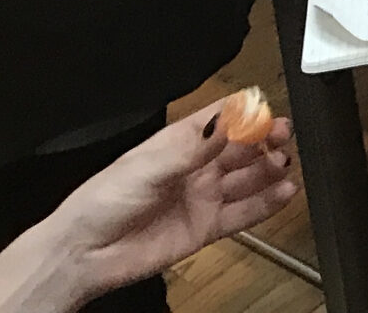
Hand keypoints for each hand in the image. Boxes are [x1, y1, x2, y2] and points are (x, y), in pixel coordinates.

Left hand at [0, 103, 295, 312]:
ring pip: (248, 178)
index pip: (223, 118)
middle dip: (266, 138)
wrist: (83, 254)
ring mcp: (202, 197)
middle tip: (284, 135)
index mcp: (179, 143)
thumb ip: (194, 146)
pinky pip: (244, 213)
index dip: (248, 113)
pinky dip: (267, 203)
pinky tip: (283, 193)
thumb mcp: (148, 166)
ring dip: (270, 169)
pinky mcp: (205, 227)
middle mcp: (195, 167)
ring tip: (284, 164)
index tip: (267, 112)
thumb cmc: (101, 203)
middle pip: (242, 146)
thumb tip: (229, 118)